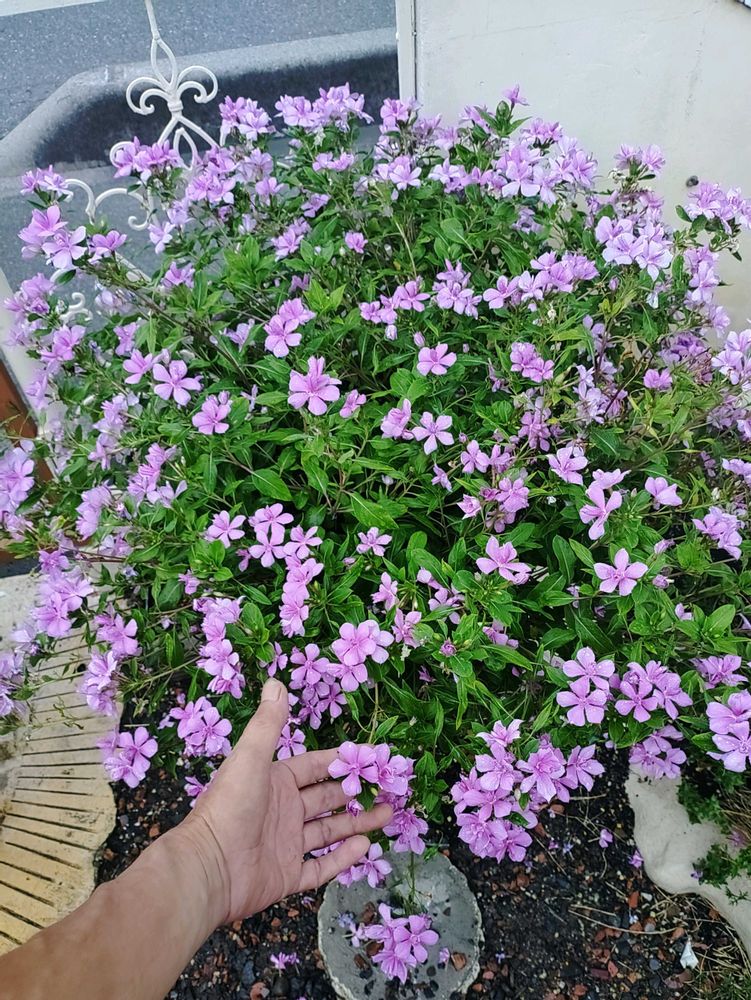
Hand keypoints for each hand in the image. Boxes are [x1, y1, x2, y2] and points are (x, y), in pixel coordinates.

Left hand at [174, 678, 390, 925]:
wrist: (207, 869)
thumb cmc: (228, 808)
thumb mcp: (251, 758)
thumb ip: (269, 723)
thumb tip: (276, 682)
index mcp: (274, 782)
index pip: (314, 767)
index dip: (340, 761)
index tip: (370, 756)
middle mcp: (282, 811)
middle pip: (326, 798)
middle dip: (355, 792)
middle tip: (386, 787)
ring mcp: (286, 845)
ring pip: (329, 831)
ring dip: (357, 822)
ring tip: (387, 814)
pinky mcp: (286, 876)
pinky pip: (320, 867)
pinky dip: (342, 858)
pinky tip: (364, 847)